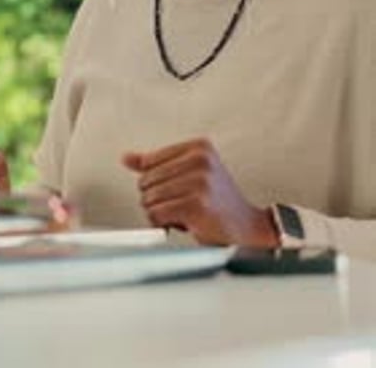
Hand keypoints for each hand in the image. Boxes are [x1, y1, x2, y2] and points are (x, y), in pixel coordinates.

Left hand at [123, 137, 278, 247]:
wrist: (248, 229)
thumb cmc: (218, 203)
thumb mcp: (190, 174)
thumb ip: (157, 164)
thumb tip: (127, 158)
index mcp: (199, 146)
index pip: (149, 161)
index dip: (156, 183)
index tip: (175, 190)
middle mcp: (200, 159)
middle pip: (146, 180)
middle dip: (157, 199)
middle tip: (181, 206)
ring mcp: (199, 181)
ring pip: (149, 198)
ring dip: (160, 214)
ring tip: (183, 215)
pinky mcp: (196, 204)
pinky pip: (157, 215)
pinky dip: (163, 224)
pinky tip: (182, 224)